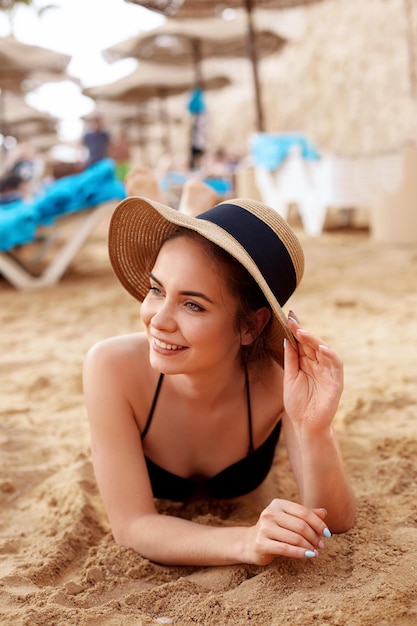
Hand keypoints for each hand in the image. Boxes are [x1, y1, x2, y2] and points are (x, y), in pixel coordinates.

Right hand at [246, 499, 329, 564]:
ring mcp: (264, 528)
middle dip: (315, 537)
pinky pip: (286, 549)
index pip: (304, 512)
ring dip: (309, 546)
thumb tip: (324, 512)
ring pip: (295, 538)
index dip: (318, 523)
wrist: (250, 543)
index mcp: (278, 504)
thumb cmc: (274, 530)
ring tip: (316, 552)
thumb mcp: (289, 520)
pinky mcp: (261, 543)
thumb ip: (305, 515)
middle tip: (321, 545)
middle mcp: (270, 513)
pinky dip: (301, 553)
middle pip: (301, 525)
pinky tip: (309, 556)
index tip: (327, 534)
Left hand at [283, 312, 342, 431]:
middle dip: (302, 331)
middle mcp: (317, 364)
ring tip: (301, 332)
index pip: (302, 342)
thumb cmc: (297, 403)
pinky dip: (330, 355)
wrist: (305, 425)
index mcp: (306, 363)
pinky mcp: (336, 381)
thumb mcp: (289, 377)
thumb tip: (287, 339)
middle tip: (292, 320)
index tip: (289, 316)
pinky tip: (322, 348)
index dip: (296, 329)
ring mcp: (327, 372)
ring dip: (314, 340)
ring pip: (323, 350)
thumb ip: (290, 359)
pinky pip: (335, 364)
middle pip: (311, 343)